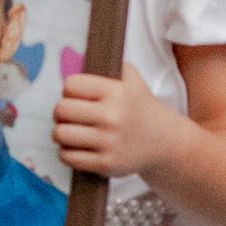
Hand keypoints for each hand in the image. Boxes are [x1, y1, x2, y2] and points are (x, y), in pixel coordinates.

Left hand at [54, 64, 176, 177]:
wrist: (165, 142)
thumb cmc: (142, 109)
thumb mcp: (132, 79)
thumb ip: (106, 67)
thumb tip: (73, 61)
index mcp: (117, 92)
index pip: (71, 85)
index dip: (70, 90)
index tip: (77, 96)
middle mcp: (112, 117)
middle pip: (61, 110)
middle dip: (62, 112)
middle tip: (70, 114)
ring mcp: (109, 142)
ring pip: (60, 134)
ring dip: (61, 132)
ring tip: (71, 131)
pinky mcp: (105, 164)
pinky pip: (68, 157)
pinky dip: (67, 152)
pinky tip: (77, 147)